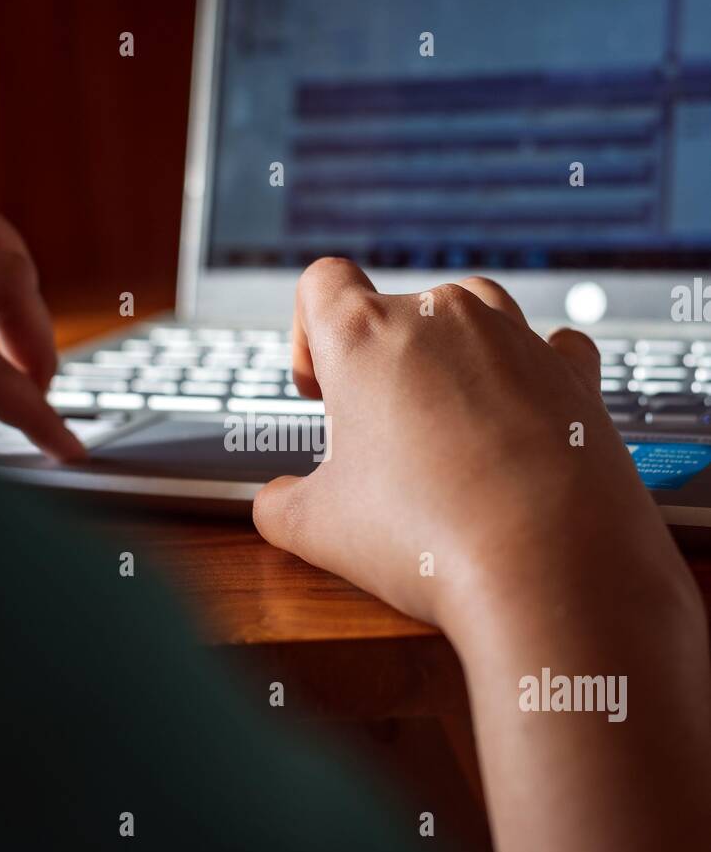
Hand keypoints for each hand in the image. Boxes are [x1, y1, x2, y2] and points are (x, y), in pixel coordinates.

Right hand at [253, 258, 692, 633]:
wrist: (549, 567)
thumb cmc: (427, 537)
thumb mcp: (317, 530)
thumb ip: (280, 504)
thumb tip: (277, 503)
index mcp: (365, 336)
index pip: (321, 283)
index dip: (308, 336)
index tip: (322, 393)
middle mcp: (443, 316)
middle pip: (396, 309)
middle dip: (383, 366)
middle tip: (385, 441)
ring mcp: (516, 338)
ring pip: (472, 314)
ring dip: (453, 359)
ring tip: (449, 429)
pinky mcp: (575, 374)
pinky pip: (551, 346)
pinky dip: (533, 372)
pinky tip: (523, 416)